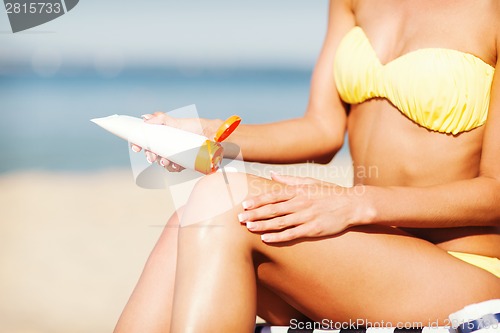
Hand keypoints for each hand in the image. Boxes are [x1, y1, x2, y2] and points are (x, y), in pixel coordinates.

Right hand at [130, 112, 218, 171]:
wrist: (215, 137)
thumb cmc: (197, 127)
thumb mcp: (179, 122)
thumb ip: (163, 119)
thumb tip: (145, 119)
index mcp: (164, 135)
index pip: (147, 140)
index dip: (138, 144)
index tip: (136, 147)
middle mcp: (168, 145)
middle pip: (152, 152)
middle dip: (150, 155)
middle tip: (152, 156)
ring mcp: (175, 154)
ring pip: (162, 162)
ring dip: (161, 162)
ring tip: (166, 160)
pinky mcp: (183, 162)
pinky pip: (174, 168)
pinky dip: (173, 167)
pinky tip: (176, 165)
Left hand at [238, 172, 371, 242]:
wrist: (353, 204)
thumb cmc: (330, 192)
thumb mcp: (310, 181)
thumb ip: (289, 180)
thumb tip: (272, 175)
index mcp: (299, 191)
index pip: (273, 195)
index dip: (258, 200)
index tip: (244, 204)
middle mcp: (300, 203)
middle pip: (273, 209)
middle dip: (255, 213)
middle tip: (239, 218)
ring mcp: (307, 216)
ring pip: (280, 222)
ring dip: (262, 225)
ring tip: (248, 227)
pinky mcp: (314, 229)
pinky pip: (292, 234)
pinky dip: (278, 236)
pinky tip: (266, 238)